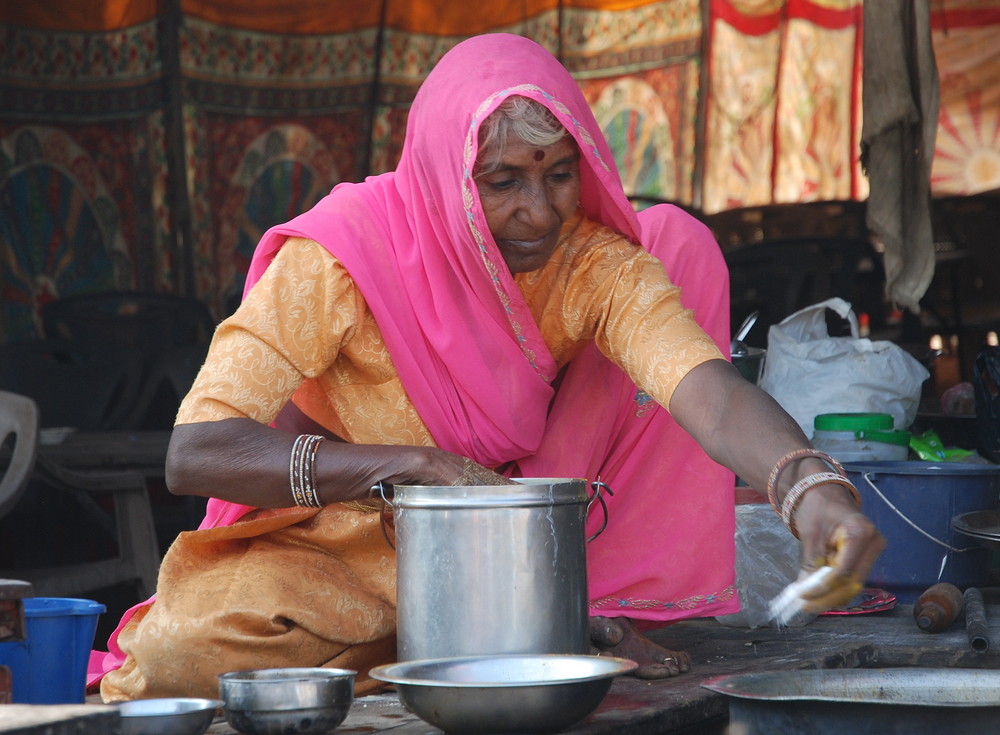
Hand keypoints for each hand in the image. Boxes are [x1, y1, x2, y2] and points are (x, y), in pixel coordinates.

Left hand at [791, 483, 884, 611]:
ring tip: (808, 602)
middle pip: (852, 583)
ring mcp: (873, 552)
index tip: (802, 596)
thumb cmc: (818, 507)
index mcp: (860, 533)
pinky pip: (852, 578)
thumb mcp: (810, 533)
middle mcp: (873, 544)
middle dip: (827, 597)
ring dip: (831, 596)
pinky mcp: (866, 557)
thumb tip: (804, 591)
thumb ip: (810, 563)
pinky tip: (818, 593)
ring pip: (854, 585)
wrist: (827, 493)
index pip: (844, 571)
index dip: (823, 588)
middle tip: (804, 605)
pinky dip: (835, 588)